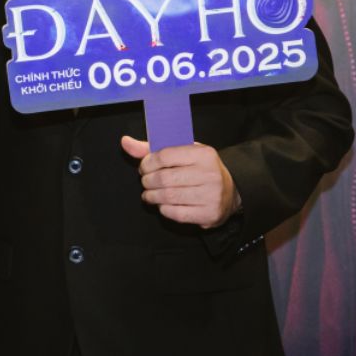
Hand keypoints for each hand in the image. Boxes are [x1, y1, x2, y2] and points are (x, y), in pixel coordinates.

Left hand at [124, 137, 240, 227]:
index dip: (147, 163)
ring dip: (152, 197)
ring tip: (149, 195)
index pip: (165, 155)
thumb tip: (125, 142)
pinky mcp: (208, 214)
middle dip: (147, 181)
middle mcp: (209, 173)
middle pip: (164, 178)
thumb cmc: (200, 170)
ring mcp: (210, 195)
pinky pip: (176, 213)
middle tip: (146, 182)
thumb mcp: (184, 153)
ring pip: (168, 197)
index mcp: (203, 154)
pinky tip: (163, 204)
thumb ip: (153, 149)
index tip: (144, 167)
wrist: (229, 193)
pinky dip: (163, 209)